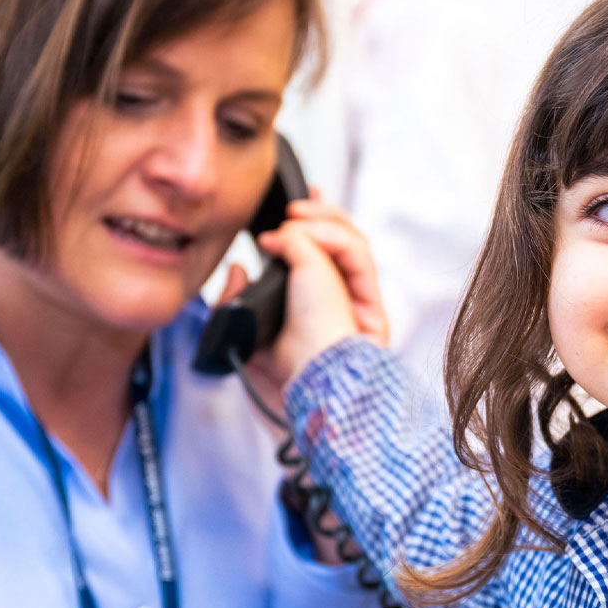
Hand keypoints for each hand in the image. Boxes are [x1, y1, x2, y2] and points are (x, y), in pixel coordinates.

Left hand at [216, 190, 389, 409]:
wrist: (308, 402)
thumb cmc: (283, 383)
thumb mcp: (243, 332)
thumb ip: (239, 298)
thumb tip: (239, 268)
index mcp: (320, 311)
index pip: (323, 258)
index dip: (313, 228)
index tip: (292, 209)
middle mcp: (345, 305)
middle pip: (346, 245)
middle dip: (323, 216)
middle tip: (294, 205)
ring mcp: (360, 304)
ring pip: (355, 244)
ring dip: (325, 221)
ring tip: (294, 218)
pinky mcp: (369, 302)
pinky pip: (357, 255)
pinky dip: (329, 235)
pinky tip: (301, 232)